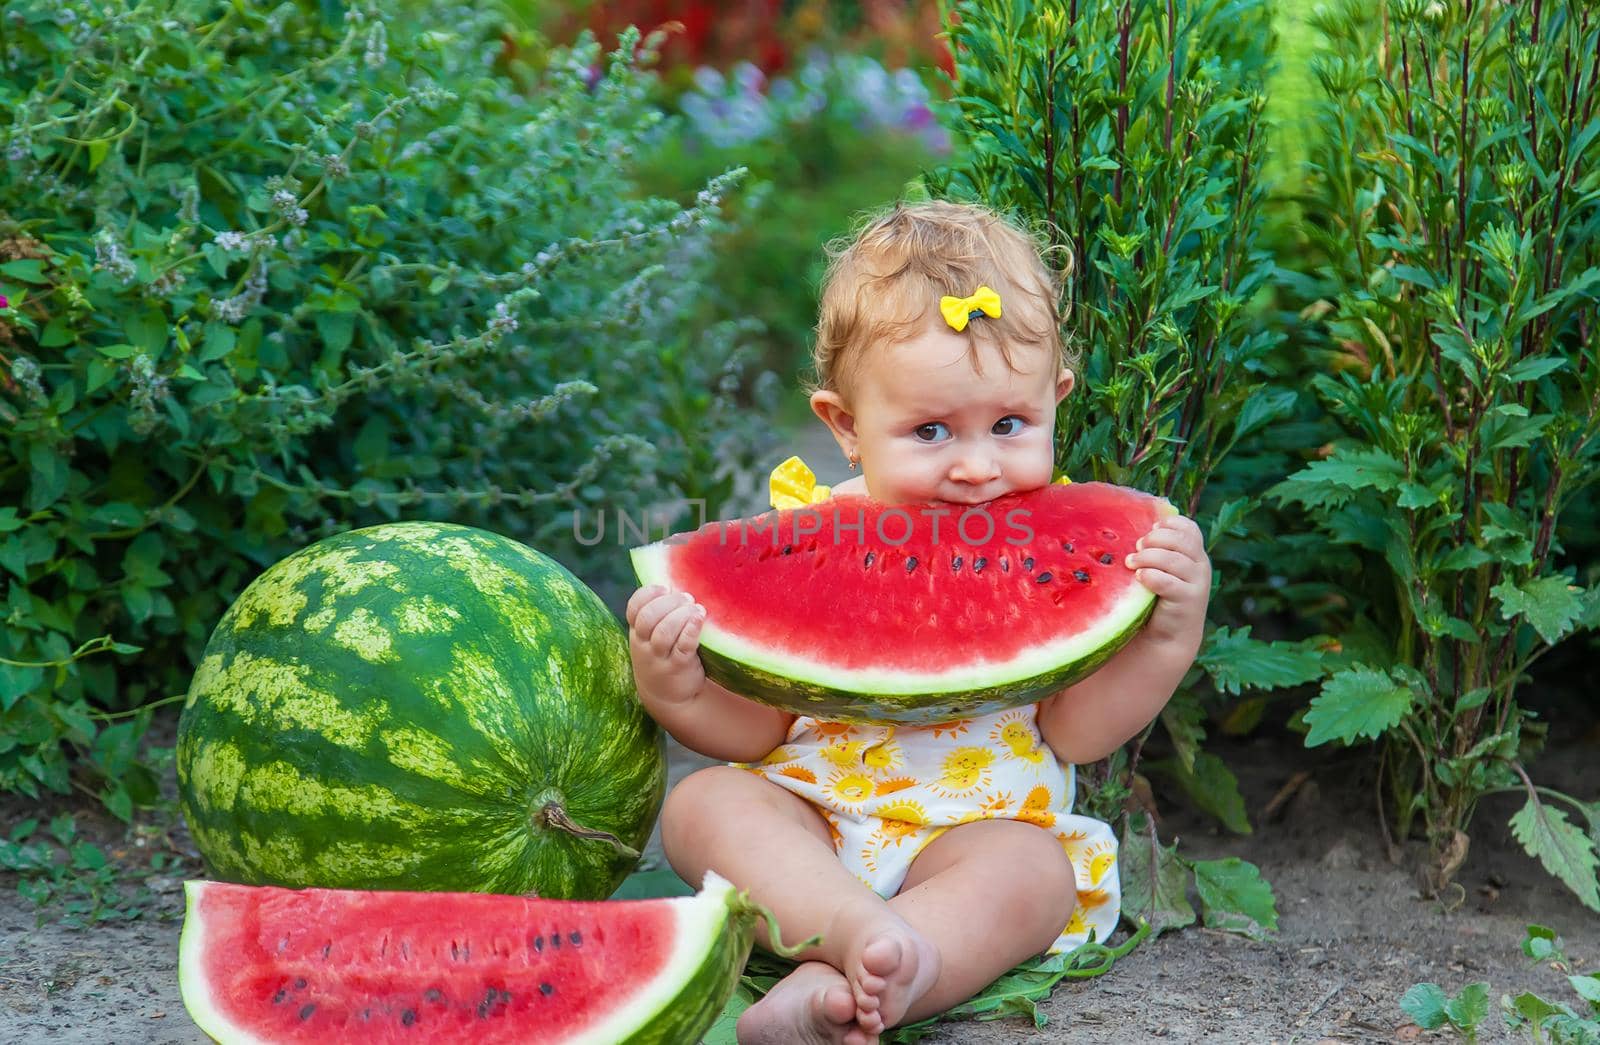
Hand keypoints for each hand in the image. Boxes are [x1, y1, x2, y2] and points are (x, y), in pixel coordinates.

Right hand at [625, 585, 707, 706]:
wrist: (667, 697)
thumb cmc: (664, 656)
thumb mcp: (652, 638)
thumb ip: (660, 614)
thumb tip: (680, 585)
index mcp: (637, 632)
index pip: (634, 608)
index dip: (648, 594)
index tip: (665, 587)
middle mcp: (643, 645)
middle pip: (648, 618)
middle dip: (669, 603)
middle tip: (687, 599)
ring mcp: (659, 659)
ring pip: (664, 633)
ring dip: (681, 616)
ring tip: (697, 609)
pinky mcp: (677, 668)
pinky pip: (682, 647)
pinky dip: (691, 631)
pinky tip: (700, 618)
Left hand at [1125, 515, 1210, 645]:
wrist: (1169, 634)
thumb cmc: (1159, 596)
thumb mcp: (1161, 570)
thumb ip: (1156, 551)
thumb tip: (1133, 531)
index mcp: (1195, 553)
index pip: (1189, 528)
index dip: (1169, 524)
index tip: (1149, 530)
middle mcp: (1201, 565)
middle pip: (1181, 540)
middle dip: (1154, 539)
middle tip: (1136, 547)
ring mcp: (1198, 583)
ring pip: (1174, 560)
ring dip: (1147, 557)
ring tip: (1130, 563)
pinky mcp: (1189, 601)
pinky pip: (1168, 582)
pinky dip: (1151, 576)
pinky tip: (1139, 578)